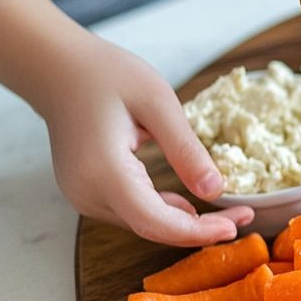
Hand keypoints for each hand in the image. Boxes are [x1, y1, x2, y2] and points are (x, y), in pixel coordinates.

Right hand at [41, 35, 252, 245]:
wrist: (57, 69)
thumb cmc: (105, 75)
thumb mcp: (158, 103)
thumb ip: (186, 150)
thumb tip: (217, 191)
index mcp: (103, 170)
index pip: (155, 221)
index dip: (198, 231)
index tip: (234, 226)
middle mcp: (88, 192)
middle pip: (152, 228)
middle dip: (201, 229)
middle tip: (244, 216)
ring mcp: (84, 196)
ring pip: (144, 225)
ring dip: (186, 222)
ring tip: (228, 211)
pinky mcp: (89, 194)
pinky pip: (134, 213)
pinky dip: (166, 212)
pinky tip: (191, 203)